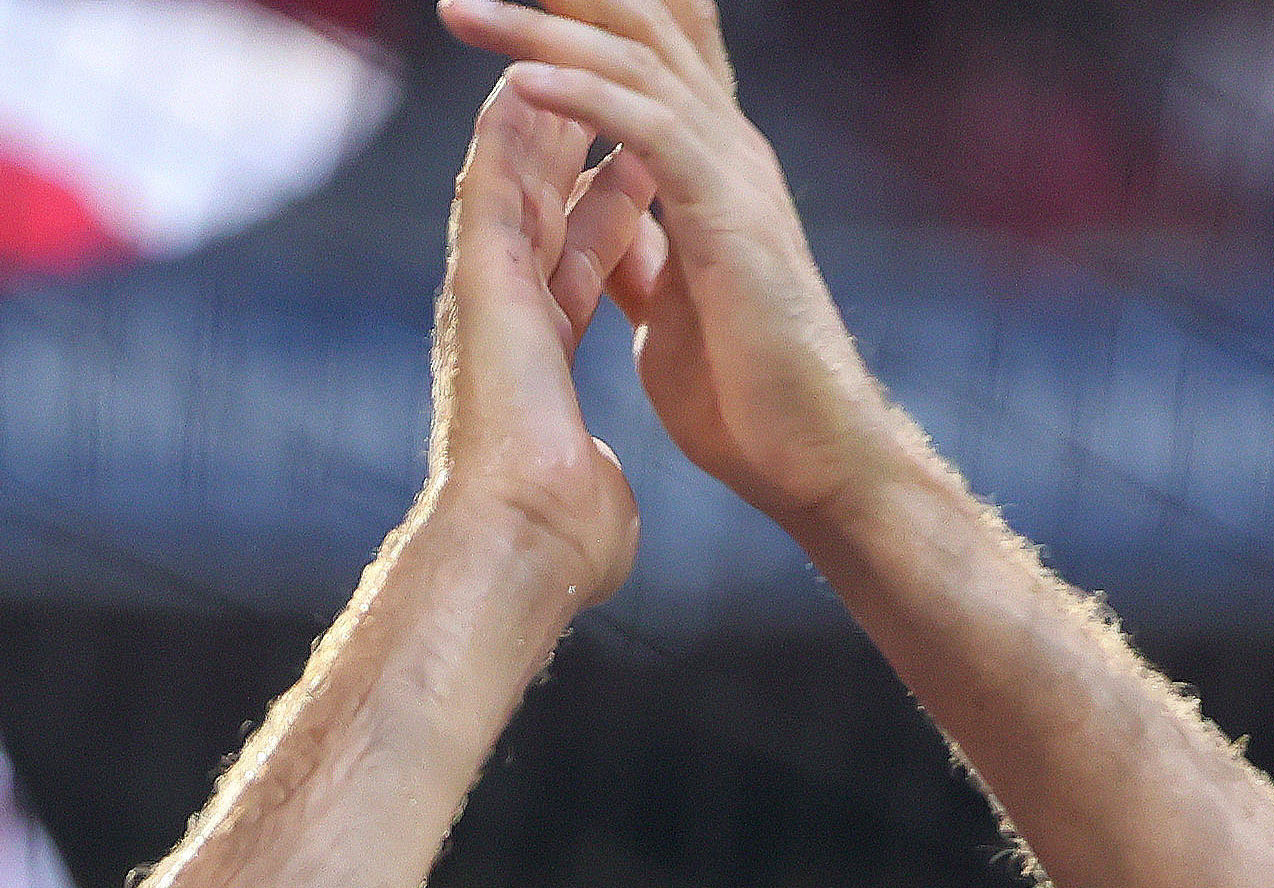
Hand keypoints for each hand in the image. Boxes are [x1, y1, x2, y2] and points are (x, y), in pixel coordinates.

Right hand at [424, 76, 658, 604]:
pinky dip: (508, 127)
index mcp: (541, 350)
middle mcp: (511, 308)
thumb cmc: (561, 538)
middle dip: (572, 130)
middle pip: (545, 195)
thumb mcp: (590, 485)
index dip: (612, 200)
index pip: (583, 254)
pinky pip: (493, 181)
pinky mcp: (481, 280)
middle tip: (593, 66)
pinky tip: (520, 75)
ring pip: (516, 173)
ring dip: (538, 106)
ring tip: (554, 46)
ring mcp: (491, 290)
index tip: (637, 153)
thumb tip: (595, 497)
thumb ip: (589, 474)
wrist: (527, 542)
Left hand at [434, 0, 919, 537]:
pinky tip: (518, 81)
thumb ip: (645, 253)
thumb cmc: (747, 393)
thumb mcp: (672, 306)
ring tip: (465, 10)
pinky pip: (647, 133)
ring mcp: (732, 177)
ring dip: (543, 33)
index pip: (650, 58)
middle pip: (642, 32)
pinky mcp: (727, 216)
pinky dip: (581, 101)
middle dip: (560, 0)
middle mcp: (727, 152)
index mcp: (711, 168)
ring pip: (633, 67)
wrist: (808, 457)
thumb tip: (608, 231)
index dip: (589, 15)